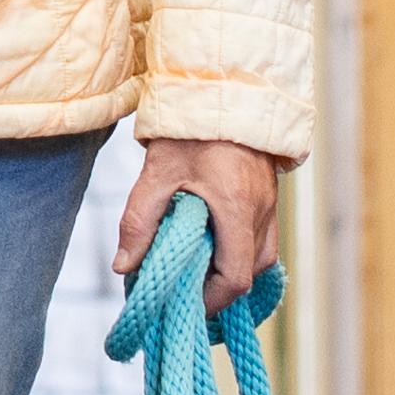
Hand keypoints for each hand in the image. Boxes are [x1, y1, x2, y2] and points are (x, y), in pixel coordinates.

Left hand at [117, 137, 286, 301]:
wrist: (223, 88)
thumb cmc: (188, 130)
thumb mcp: (156, 174)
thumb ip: (139, 222)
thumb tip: (124, 267)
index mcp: (237, 208)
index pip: (235, 277)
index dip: (211, 300)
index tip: (184, 306)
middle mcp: (262, 211)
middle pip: (251, 272)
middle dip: (219, 290)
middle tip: (184, 293)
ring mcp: (270, 203)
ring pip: (260, 257)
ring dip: (231, 272)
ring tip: (195, 275)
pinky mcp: (268, 196)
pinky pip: (261, 238)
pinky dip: (240, 253)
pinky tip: (214, 251)